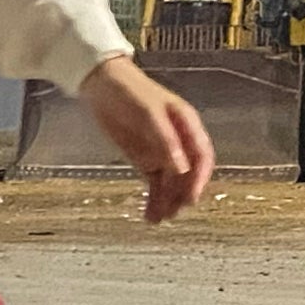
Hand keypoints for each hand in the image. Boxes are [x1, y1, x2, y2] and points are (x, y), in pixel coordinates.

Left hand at [78, 55, 214, 223]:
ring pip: (171, 184)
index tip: (191, 197)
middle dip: (181, 195)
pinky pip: (155, 184)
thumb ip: (165, 140)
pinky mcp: (146, 161)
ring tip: (156, 219)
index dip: (200, 178)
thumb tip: (182, 168)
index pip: (202, 156)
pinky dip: (154, 199)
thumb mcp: (149, 113)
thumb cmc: (130, 91)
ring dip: (167, 202)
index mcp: (187, 125)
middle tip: (172, 212)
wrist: (102, 85)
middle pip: (187, 175)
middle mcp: (179, 142)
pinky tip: (150, 214)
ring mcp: (162, 153)